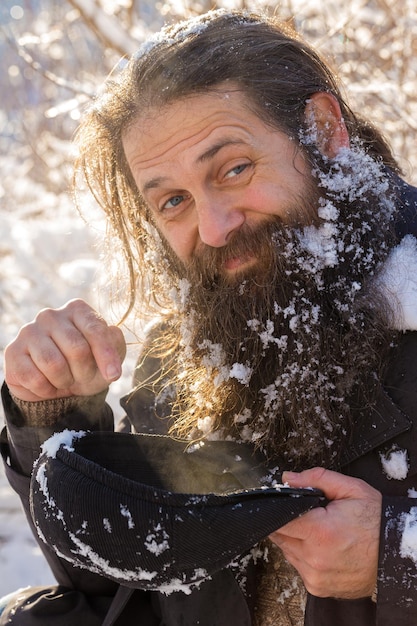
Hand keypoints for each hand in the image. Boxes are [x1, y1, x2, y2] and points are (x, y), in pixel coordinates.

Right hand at [4, 299, 125, 401]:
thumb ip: (115, 343)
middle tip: (82, 377)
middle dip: (85, 372)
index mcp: (77, 310)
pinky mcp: (13, 351)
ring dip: (65, 381)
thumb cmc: (86, 367)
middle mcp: (51, 315)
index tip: (114, 375)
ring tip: (65, 380)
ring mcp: (29, 331)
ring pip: (53, 364)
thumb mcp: (108, 357)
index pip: (95, 329)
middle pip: (76, 348)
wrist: (58, 388)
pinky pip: (34, 378)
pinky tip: (48, 385)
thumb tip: (113, 332)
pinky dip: (47, 390)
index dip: (106, 355)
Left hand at [269, 467, 380, 598]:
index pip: (277, 521)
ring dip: (295, 539)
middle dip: (288, 523)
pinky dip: (304, 556)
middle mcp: (314, 558)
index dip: (277, 509)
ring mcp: (315, 576)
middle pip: (279, 536)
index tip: (285, 504)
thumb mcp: (352, 489)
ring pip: (287, 551)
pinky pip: (298, 566)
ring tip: (318, 532)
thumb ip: (316, 478)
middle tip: (309, 516)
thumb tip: (288, 478)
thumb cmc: (376, 521)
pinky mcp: (317, 587)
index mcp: (320, 531)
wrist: (394, 554)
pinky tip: (321, 547)